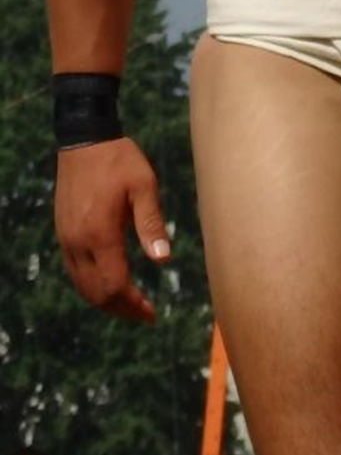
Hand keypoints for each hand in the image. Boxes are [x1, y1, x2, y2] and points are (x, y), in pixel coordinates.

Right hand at [55, 137, 170, 321]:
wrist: (84, 140)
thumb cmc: (119, 160)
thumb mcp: (144, 185)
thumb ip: (152, 222)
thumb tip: (163, 260)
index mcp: (100, 233)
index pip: (114, 285)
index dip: (134, 305)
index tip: (152, 314)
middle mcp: (79, 242)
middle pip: (96, 293)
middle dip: (121, 309)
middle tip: (145, 314)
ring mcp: (67, 239)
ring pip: (82, 286)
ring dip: (106, 301)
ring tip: (131, 304)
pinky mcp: (63, 233)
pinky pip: (75, 272)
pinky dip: (92, 286)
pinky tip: (110, 282)